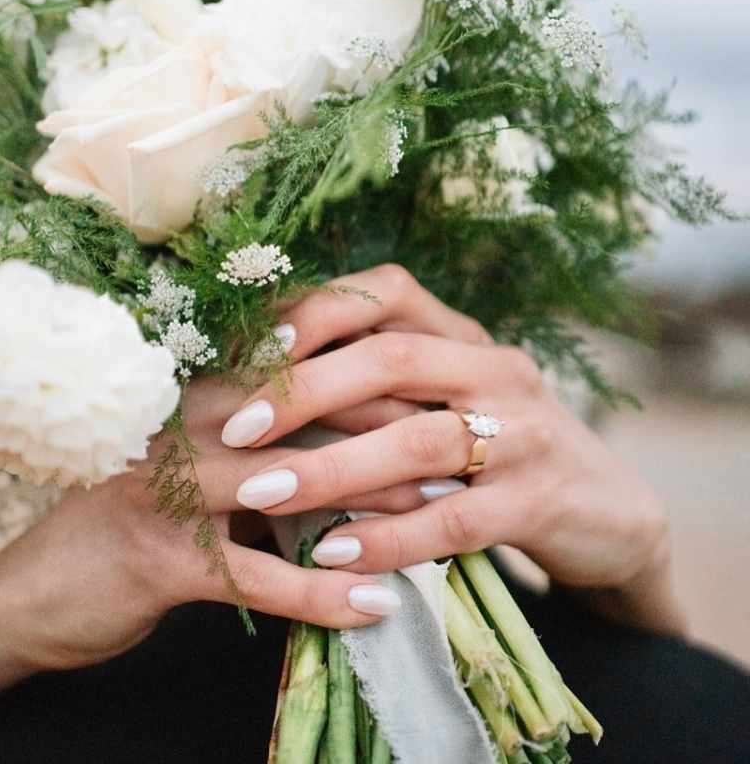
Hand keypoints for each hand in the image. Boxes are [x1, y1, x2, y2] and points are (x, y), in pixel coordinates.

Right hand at [0, 378, 406, 718]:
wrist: (49, 583)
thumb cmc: (141, 511)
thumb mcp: (202, 457)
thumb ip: (268, 433)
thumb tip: (358, 424)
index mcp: (202, 394)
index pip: (300, 369)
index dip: (371, 377)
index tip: (439, 391)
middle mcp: (186, 428)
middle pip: (303, 416)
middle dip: (387, 431)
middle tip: (462, 450)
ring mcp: (170, 490)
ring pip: (288, 486)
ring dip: (368, 506)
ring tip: (438, 522)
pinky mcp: (161, 559)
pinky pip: (256, 576)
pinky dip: (320, 593)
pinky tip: (374, 605)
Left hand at [223, 264, 684, 633]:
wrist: (608, 510)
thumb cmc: (499, 448)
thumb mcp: (448, 399)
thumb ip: (381, 384)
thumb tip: (268, 381)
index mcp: (466, 336)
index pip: (388, 293)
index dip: (317, 311)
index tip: (253, 346)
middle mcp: (498, 369)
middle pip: (392, 358)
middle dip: (305, 390)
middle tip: (236, 428)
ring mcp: (526, 433)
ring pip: (420, 439)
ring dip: (334, 467)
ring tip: (263, 493)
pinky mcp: (541, 500)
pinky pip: (455, 517)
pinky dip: (390, 535)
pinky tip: (336, 552)